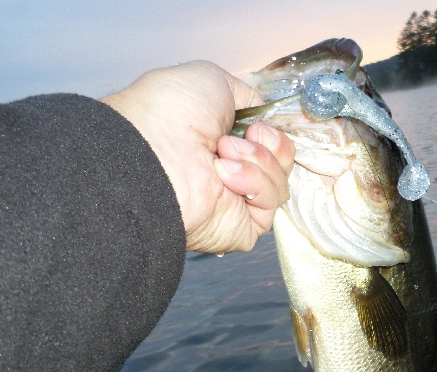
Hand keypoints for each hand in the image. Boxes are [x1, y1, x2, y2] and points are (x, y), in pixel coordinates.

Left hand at [101, 61, 294, 253]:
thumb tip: (260, 111)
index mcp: (223, 140)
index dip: (272, 131)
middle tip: (231, 140)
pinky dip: (255, 184)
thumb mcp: (212, 80)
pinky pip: (271, 203)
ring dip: (259, 161)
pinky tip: (226, 176)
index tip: (257, 125)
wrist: (154, 151)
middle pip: (281, 161)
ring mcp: (238, 201)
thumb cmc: (172, 111)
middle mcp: (232, 172)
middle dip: (267, 144)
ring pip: (280, 181)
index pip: (269, 142)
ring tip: (222, 156)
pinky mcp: (244, 226)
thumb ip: (244, 95)